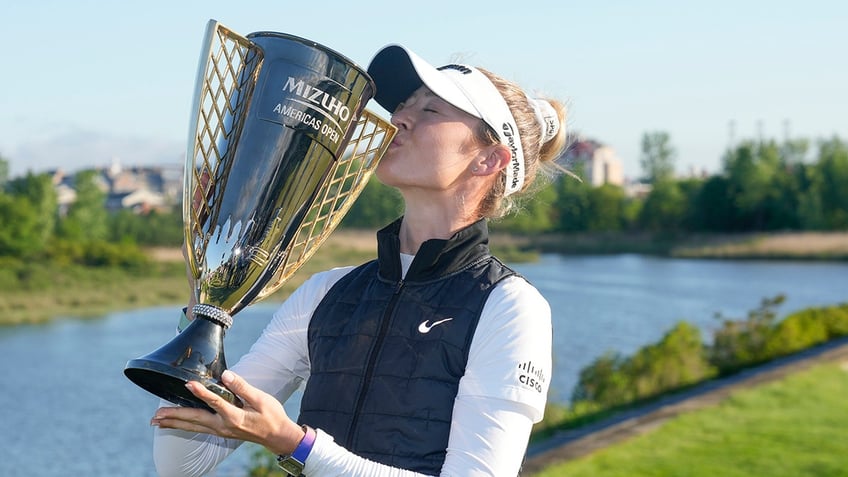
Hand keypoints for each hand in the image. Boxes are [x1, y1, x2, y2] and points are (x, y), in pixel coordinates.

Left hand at [150, 370, 304, 454]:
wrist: (277, 436)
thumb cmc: (271, 416)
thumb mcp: (261, 399)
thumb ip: (242, 387)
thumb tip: (226, 375)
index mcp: (235, 417)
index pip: (214, 402)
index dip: (201, 393)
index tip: (188, 384)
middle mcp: (224, 426)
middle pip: (195, 420)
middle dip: (174, 416)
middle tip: (156, 415)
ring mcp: (221, 431)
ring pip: (193, 426)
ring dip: (174, 423)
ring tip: (156, 421)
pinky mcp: (221, 432)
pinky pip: (198, 428)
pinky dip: (184, 426)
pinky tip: (175, 423)